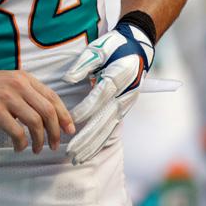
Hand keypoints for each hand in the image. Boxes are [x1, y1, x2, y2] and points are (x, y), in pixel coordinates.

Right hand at [0, 70, 74, 152]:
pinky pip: (17, 131)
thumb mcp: (7, 84)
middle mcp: (18, 85)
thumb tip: (46, 116)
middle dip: (56, 131)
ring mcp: (6, 97)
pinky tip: (19, 148)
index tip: (69, 129)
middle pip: (48, 110)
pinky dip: (22, 143)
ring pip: (36, 122)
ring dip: (40, 140)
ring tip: (37, 149)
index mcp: (24, 78)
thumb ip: (26, 94)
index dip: (64, 115)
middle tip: (56, 145)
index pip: (52, 97)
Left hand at [61, 21, 154, 164]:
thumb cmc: (114, 47)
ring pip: (108, 127)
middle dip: (87, 136)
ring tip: (77, 158)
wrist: (138, 48)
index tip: (71, 120)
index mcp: (118, 76)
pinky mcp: (124, 108)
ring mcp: (126, 103)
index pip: (101, 95)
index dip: (87, 108)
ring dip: (92, 144)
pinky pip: (111, 127)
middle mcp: (124, 93)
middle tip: (70, 151)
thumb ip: (83, 65)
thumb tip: (67, 80)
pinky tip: (89, 152)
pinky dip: (100, 141)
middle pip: (105, 117)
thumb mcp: (98, 49)